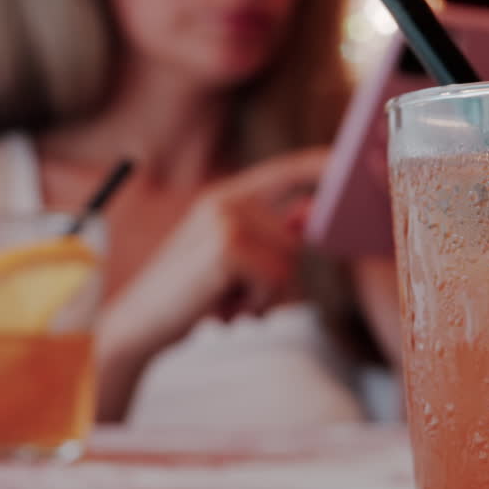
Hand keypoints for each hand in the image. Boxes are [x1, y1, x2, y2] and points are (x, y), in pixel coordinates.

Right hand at [94, 148, 326, 419]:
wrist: (137, 325)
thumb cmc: (189, 296)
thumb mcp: (231, 262)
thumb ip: (269, 239)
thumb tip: (309, 220)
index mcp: (226, 197)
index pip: (285, 170)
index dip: (321, 165)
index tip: (351, 162)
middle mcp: (225, 200)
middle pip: (296, 239)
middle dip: (278, 281)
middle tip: (236, 296)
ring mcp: (224, 220)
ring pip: (289, 263)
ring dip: (266, 297)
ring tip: (227, 301)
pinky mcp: (226, 247)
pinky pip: (275, 281)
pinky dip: (255, 304)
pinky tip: (222, 308)